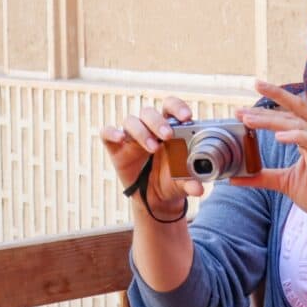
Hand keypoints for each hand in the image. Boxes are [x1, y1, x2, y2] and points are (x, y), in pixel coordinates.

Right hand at [100, 97, 204, 218]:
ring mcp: (131, 137)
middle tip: (168, 135)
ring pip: (131, 121)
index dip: (177, 107)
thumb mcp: (183, 181)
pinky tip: (120, 138)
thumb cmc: (173, 180)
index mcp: (169, 128)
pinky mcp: (116, 149)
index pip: (170, 107)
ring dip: (141, 132)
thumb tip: (199, 190)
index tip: (186, 117)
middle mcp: (149, 128)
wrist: (156, 199)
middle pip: (149, 112)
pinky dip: (111, 132)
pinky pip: (107, 134)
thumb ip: (191, 181)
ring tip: (153, 147)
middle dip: (158, 122)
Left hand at [231, 81, 306, 236]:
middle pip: (293, 111)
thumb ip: (263, 176)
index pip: (290, 112)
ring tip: (248, 120)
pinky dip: (295, 136)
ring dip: (271, 120)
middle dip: (267, 104)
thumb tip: (235, 178)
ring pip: (297, 124)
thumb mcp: (285, 183)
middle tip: (240, 107)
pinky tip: (279, 137)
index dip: (271, 101)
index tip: (250, 95)